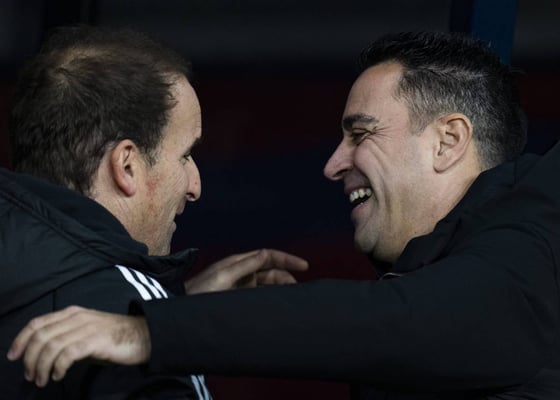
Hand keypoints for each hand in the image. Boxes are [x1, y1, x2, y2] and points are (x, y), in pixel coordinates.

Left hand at [7, 306, 149, 387]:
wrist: (143, 336)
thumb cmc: (115, 338)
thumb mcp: (87, 332)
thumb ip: (68, 338)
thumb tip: (46, 356)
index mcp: (72, 313)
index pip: (37, 323)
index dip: (21, 339)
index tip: (13, 356)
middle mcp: (77, 317)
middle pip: (41, 335)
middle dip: (30, 358)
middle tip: (30, 375)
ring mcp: (86, 327)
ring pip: (52, 345)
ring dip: (42, 366)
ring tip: (42, 380)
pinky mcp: (95, 340)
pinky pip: (68, 354)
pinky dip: (58, 367)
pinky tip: (59, 375)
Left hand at [184, 248, 308, 294]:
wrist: (183, 312)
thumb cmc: (200, 293)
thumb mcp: (224, 276)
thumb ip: (246, 265)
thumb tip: (266, 254)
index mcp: (238, 263)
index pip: (268, 256)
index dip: (286, 260)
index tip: (304, 266)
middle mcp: (241, 273)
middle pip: (270, 271)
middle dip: (286, 276)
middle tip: (299, 290)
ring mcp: (240, 287)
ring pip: (267, 285)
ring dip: (280, 288)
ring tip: (292, 299)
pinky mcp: (238, 301)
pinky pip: (260, 297)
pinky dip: (272, 298)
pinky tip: (278, 305)